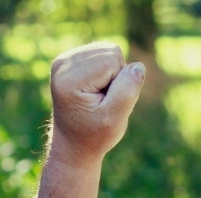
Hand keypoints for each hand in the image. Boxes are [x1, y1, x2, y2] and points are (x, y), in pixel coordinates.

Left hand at [48, 43, 144, 164]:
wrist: (73, 145)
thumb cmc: (95, 135)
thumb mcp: (115, 119)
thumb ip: (127, 91)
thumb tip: (138, 66)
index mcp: (69, 78)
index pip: (112, 59)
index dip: (119, 82)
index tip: (105, 103)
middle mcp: (62, 64)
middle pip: (110, 51)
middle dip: (115, 75)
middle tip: (103, 101)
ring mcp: (64, 60)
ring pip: (107, 50)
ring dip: (111, 73)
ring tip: (99, 96)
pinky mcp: (69, 60)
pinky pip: (101, 53)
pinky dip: (105, 71)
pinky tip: (94, 89)